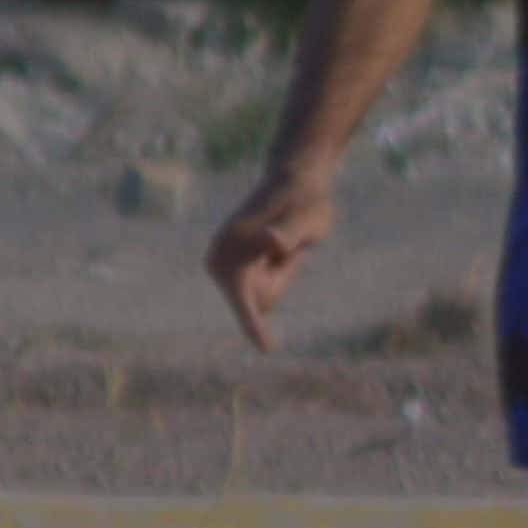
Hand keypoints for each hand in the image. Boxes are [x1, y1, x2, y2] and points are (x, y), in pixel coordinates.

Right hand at [204, 168, 336, 353]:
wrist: (294, 179)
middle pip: (257, 302)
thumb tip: (273, 241)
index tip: (266, 348)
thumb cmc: (305, 198)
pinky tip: (275, 251)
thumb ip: (290, 231)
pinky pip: (259, 293)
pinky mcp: (228, 268)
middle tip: (289, 248)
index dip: (253, 324)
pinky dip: (274, 276)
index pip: (243, 296)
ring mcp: (221, 263)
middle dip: (278, 283)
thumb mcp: (308, 216)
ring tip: (284, 247)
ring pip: (259, 300)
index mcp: (235, 245)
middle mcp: (220, 256)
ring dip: (278, 278)